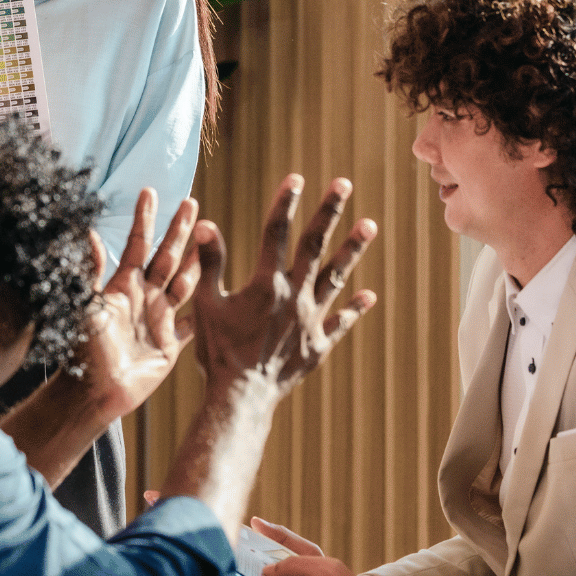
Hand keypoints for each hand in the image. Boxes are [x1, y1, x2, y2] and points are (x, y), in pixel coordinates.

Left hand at [78, 190, 201, 419]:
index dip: (145, 218)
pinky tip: (220, 300)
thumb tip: (86, 232)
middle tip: (192, 203)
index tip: (150, 190)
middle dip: (179, 230)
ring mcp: (159, 320)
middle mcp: (143, 298)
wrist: (95, 392)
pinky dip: (205, 313)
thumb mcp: (85, 305)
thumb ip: (89, 271)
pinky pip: (192, 325)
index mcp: (123, 287)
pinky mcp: (170, 345)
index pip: (138, 244)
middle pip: (167, 257)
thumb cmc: (84, 350)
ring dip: (198, 262)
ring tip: (211, 240)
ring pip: (185, 283)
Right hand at [190, 174, 377, 395]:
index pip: (275, 233)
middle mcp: (295, 296)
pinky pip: (340, 323)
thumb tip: (205, 223)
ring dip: (352, 250)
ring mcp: (311, 320)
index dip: (285, 202)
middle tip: (344, 183)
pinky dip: (354, 309)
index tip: (296, 177)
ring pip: (335, 277)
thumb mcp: (208, 305)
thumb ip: (211, 263)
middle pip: (313, 245)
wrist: (241, 398)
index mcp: (266, 284)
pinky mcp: (318, 345)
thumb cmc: (219, 352)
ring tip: (370, 224)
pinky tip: (369, 296)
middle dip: (328, 211)